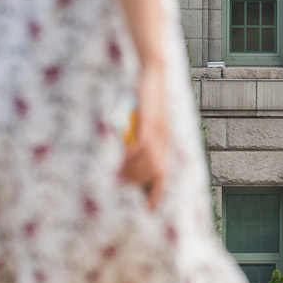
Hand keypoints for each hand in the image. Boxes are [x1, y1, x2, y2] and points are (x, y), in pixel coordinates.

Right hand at [119, 64, 169, 208]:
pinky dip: (135, 157)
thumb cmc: (145, 96)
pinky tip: (124, 161)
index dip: (156, 194)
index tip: (147, 211)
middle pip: (157, 173)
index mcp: (163, 142)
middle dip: (141, 188)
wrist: (154, 71)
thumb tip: (121, 154)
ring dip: (134, 173)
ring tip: (119, 177)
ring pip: (151, 162)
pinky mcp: (151, 120)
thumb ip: (134, 137)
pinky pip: (145, 145)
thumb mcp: (140, 122)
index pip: (163, 175)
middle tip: (124, 190)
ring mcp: (159, 131)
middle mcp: (164, 139)